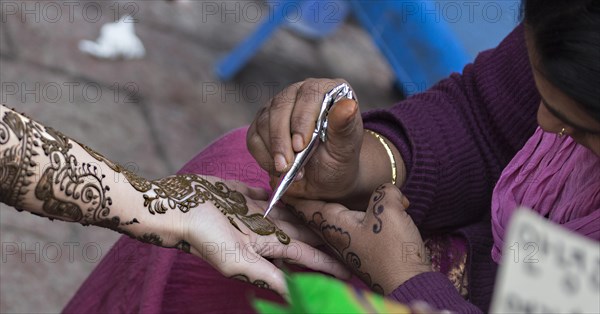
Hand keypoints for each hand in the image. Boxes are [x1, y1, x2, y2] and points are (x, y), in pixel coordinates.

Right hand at [167, 176, 350, 296]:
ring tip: (332, 211)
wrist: (177, 207)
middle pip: (304, 235)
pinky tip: (298, 189)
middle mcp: (266, 231)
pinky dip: (285, 193)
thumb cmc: (204, 237)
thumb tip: (297, 295)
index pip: (307, 257)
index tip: (351, 270)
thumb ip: (269, 276)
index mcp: (268, 247)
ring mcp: (256, 211)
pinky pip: (271, 193)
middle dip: (325, 238)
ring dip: (309, 214)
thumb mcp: (238, 262)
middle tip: (352, 236)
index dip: (328, 263)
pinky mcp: (246, 193)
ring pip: (292, 213)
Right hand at [247, 78, 365, 201]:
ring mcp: (280, 106)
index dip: (302, 119)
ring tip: (287, 170)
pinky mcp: (263, 123)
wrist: (326, 178)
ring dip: (273, 150)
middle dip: (282, 139)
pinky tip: (278, 168)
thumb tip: (348, 105)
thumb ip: (345, 126)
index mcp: (327, 89)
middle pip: (281, 106)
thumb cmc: (339, 159)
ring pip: (265, 121)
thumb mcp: (346, 146)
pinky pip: (254, 136)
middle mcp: (301, 92)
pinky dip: (263, 156)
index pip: (309, 93)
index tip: (301, 146)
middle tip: (287, 165)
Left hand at [285, 183, 431, 293]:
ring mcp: (346, 246)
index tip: (274, 183)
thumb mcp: (389, 210)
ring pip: (330, 223)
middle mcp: (334, 236)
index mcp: (332, 223)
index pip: (304, 205)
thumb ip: (384, 192)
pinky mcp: (360, 252)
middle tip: (288, 187)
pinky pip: (347, 230)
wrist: (408, 282)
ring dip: (324, 210)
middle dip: (301, 202)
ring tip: (315, 197)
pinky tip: (356, 214)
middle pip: (312, 214)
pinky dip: (347, 219)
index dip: (290, 193)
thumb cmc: (393, 250)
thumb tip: (387, 190)